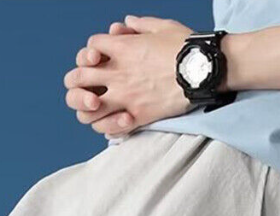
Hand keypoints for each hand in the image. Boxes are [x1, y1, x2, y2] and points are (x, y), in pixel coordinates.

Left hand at [64, 16, 192, 136]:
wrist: (204, 69)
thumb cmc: (186, 46)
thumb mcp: (163, 26)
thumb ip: (140, 25)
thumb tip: (125, 23)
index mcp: (123, 48)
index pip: (89, 48)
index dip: (90, 53)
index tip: (99, 59)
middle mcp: (118, 73)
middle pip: (75, 78)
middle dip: (76, 82)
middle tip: (88, 86)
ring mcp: (124, 96)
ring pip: (84, 109)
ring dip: (86, 109)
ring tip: (97, 108)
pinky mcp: (136, 115)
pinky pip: (107, 128)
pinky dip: (106, 127)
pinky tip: (113, 121)